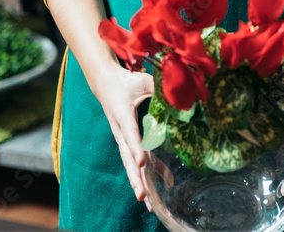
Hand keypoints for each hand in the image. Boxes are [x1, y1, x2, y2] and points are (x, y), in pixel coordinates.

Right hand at [93, 66, 154, 204]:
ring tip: (147, 203)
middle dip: (135, 177)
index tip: (141, 162)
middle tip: (142, 196)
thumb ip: (157, 86)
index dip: (136, 148)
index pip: (130, 134)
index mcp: (123, 115)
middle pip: (127, 158)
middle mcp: (120, 130)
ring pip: (129, 164)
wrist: (104, 84)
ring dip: (138, 183)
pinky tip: (153, 191)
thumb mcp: (141, 80)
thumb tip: (178, 92)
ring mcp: (122, 138)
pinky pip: (135, 161)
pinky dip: (144, 175)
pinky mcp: (126, 141)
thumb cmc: (125, 81)